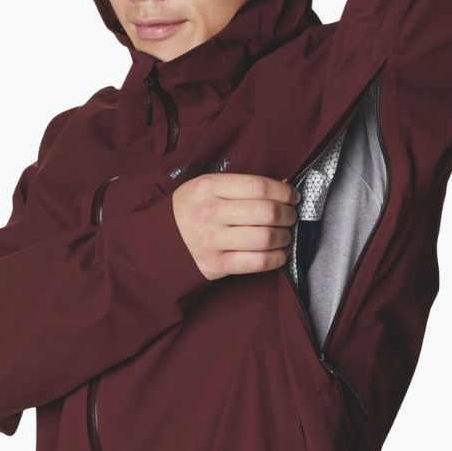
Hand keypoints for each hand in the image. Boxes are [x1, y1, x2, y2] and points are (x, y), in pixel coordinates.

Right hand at [172, 173, 300, 280]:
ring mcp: (213, 240)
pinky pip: (258, 262)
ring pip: (266, 238)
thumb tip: (283, 188)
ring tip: (285, 234)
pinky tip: (279, 252)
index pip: (258, 186)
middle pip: (266, 212)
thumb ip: (241, 185)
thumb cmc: (191, 210)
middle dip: (288, 214)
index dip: (284, 192)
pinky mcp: (217, 265)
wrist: (160, 241)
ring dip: (285, 236)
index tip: (292, 196)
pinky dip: (277, 257)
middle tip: (290, 216)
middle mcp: (210, 213)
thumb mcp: (207, 187)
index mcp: (208, 187)